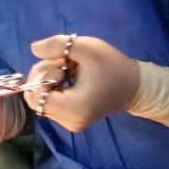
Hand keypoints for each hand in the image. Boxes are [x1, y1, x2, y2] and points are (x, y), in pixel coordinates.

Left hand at [24, 35, 139, 132]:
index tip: (62, 63)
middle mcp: (69, 121)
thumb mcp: (87, 48)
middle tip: (64, 62)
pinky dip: (54, 87)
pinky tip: (68, 77)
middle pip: (34, 98)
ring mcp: (70, 123)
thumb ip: (58, 45)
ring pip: (41, 100)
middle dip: (44, 75)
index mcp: (73, 108)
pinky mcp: (72, 120)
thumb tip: (33, 49)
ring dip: (48, 79)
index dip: (42, 74)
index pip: (35, 96)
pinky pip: (50, 103)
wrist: (135, 86)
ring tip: (69, 68)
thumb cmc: (113, 66)